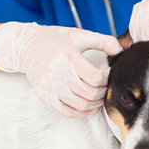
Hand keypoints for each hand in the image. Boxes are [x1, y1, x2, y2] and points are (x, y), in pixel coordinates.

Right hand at [0, 23, 121, 117]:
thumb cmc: (57, 39)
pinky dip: (81, 112)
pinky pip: (66, 112)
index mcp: (68, 56)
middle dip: (103, 92)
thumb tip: (121, 50)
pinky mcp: (44, 96)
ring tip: (99, 95)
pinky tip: (88, 105)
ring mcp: (49, 86)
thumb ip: (104, 41)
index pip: (95, 77)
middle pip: (89, 93)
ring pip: (80, 105)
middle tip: (107, 86)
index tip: (109, 73)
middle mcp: (57, 72)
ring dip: (95, 103)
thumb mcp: (80, 35)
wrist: (27, 46)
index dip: (108, 78)